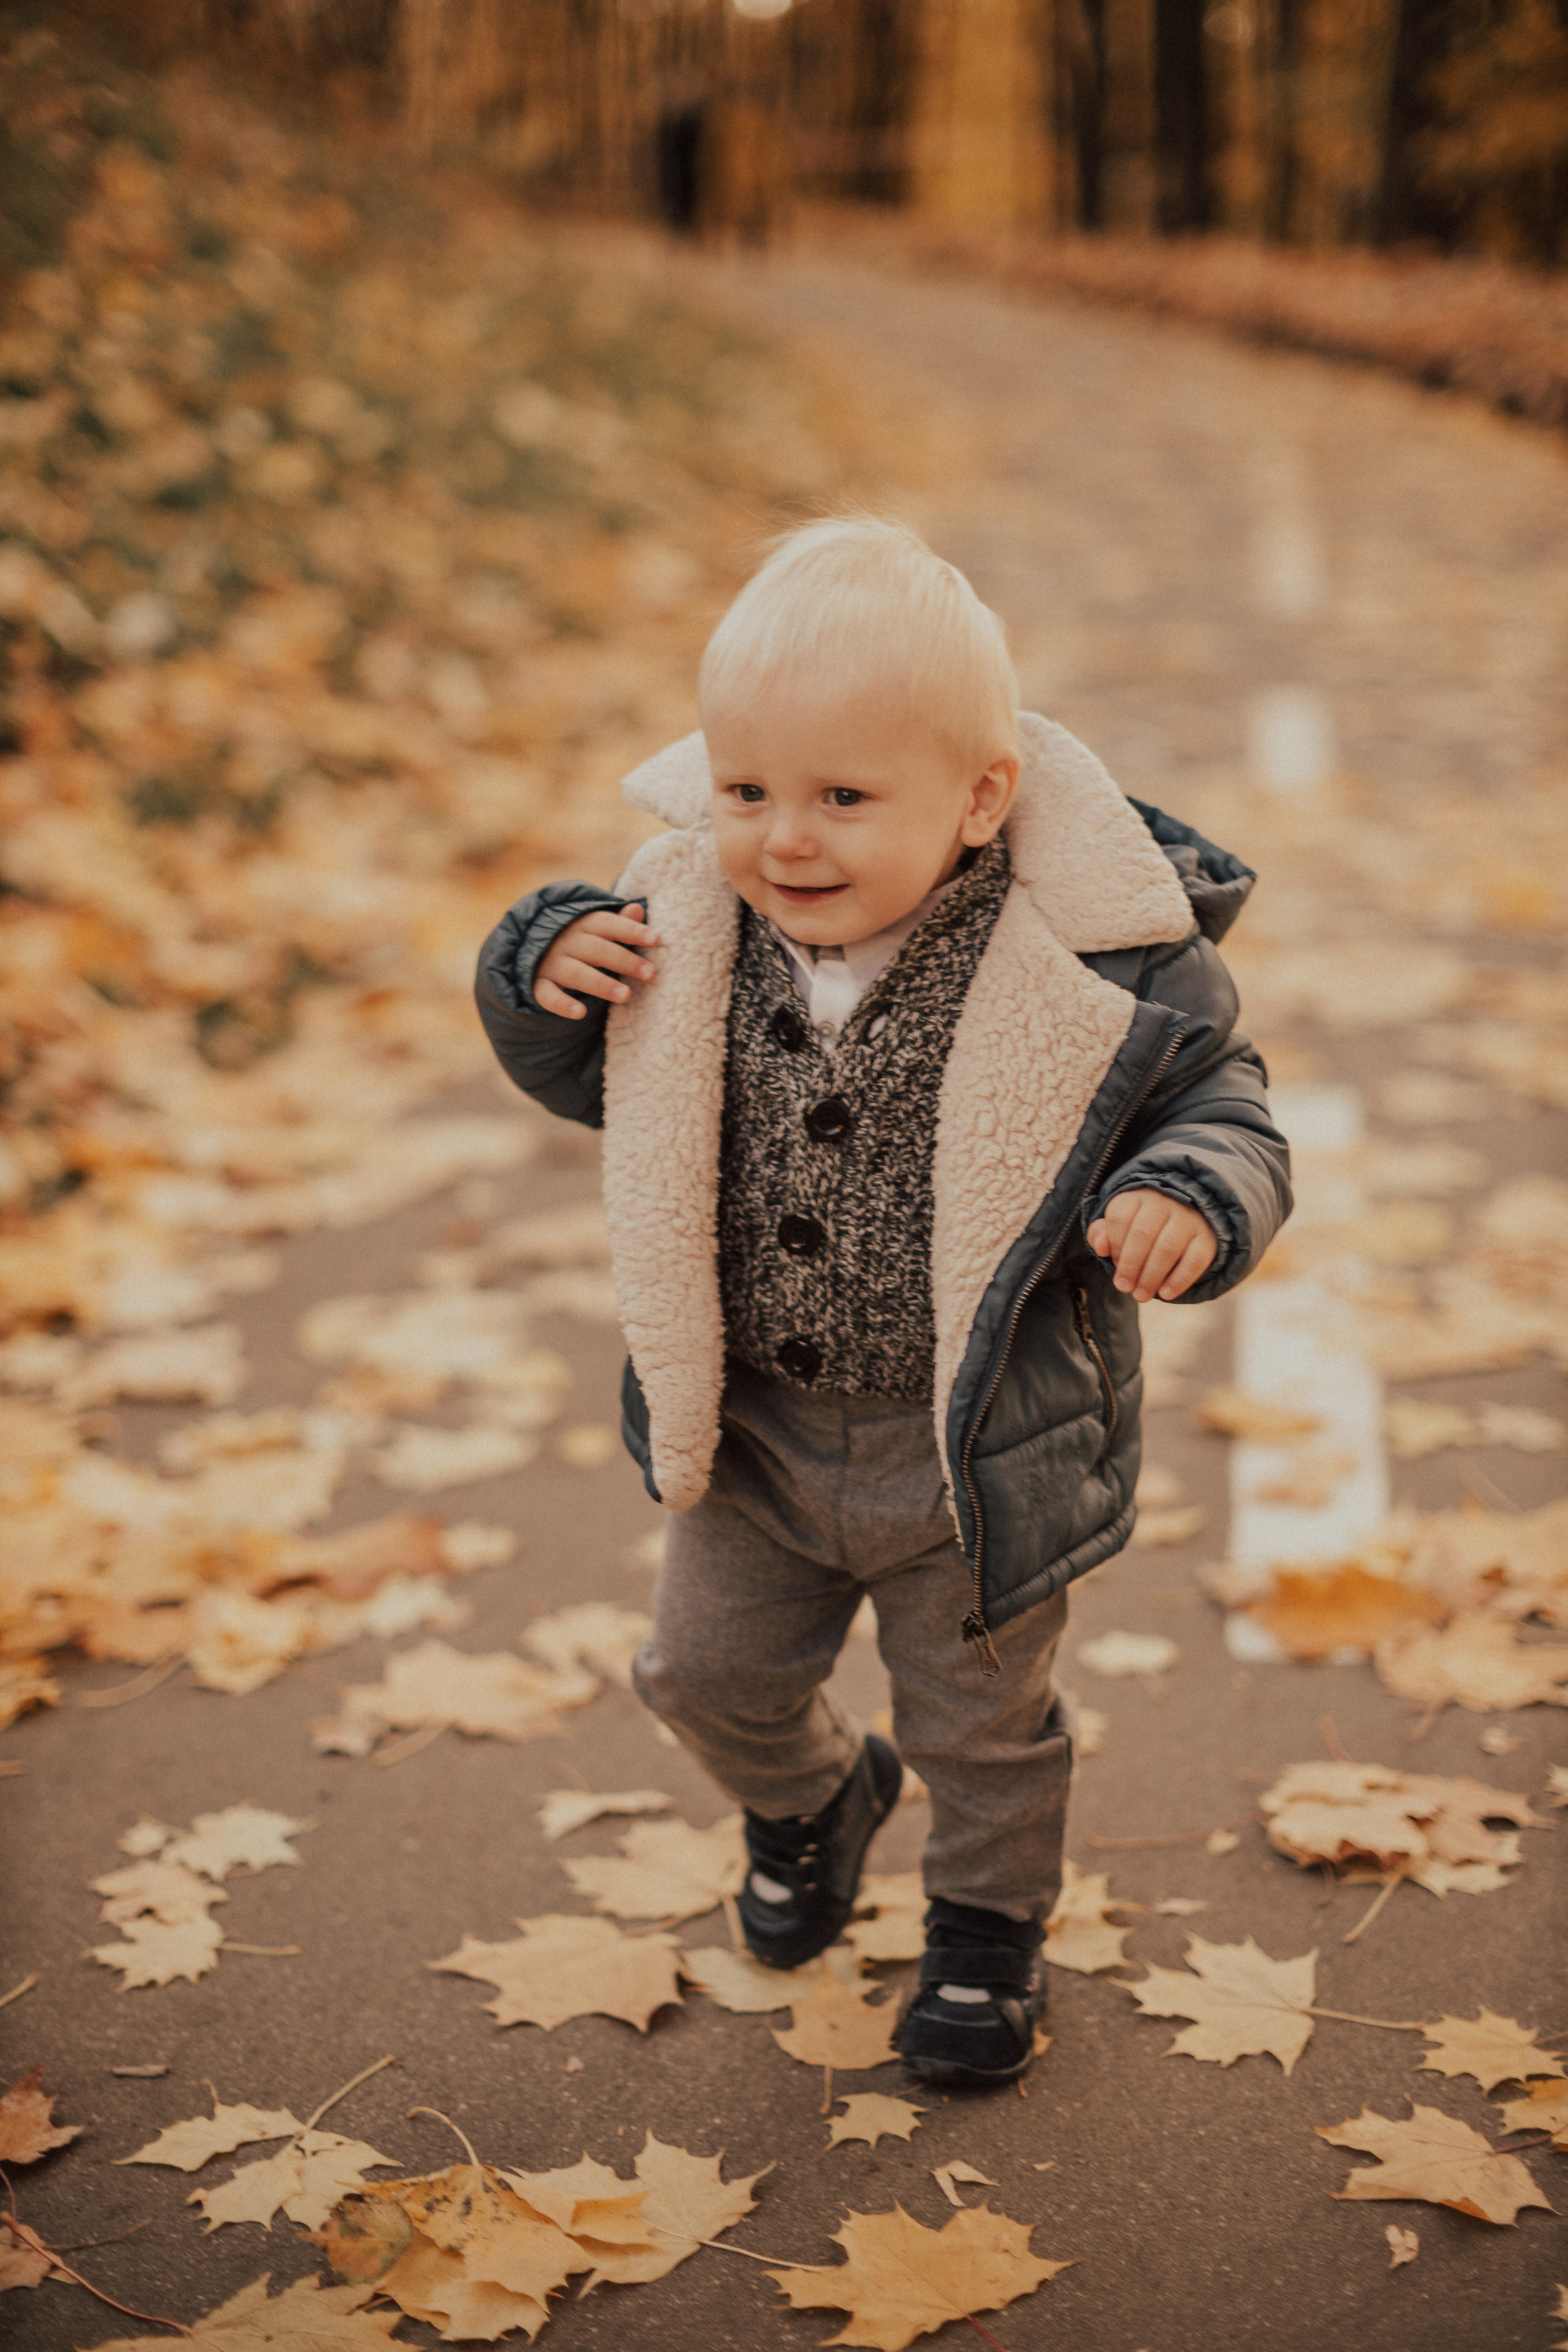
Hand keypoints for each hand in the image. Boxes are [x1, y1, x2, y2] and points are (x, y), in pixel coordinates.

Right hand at [534, 903, 659, 1019]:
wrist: (527, 950)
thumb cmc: (575, 941)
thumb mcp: (594, 930)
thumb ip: (617, 923)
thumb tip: (638, 908)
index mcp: (581, 925)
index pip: (607, 924)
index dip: (631, 930)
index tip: (655, 939)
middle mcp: (565, 942)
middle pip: (597, 950)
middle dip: (624, 960)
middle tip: (650, 973)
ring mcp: (550, 964)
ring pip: (576, 973)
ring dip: (601, 984)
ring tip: (626, 996)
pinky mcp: (537, 984)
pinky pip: (548, 995)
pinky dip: (562, 1004)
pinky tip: (581, 1013)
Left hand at [1085, 1188, 1216, 1302]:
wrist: (1190, 1215)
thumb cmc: (1145, 1224)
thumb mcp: (1121, 1223)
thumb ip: (1102, 1232)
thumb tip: (1099, 1246)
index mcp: (1138, 1195)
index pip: (1119, 1217)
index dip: (1114, 1247)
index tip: (1115, 1267)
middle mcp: (1165, 1202)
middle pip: (1142, 1234)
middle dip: (1130, 1266)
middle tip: (1124, 1289)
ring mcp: (1189, 1218)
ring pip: (1167, 1248)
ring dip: (1151, 1276)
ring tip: (1141, 1296)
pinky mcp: (1208, 1236)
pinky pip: (1194, 1260)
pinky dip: (1179, 1280)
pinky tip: (1166, 1294)